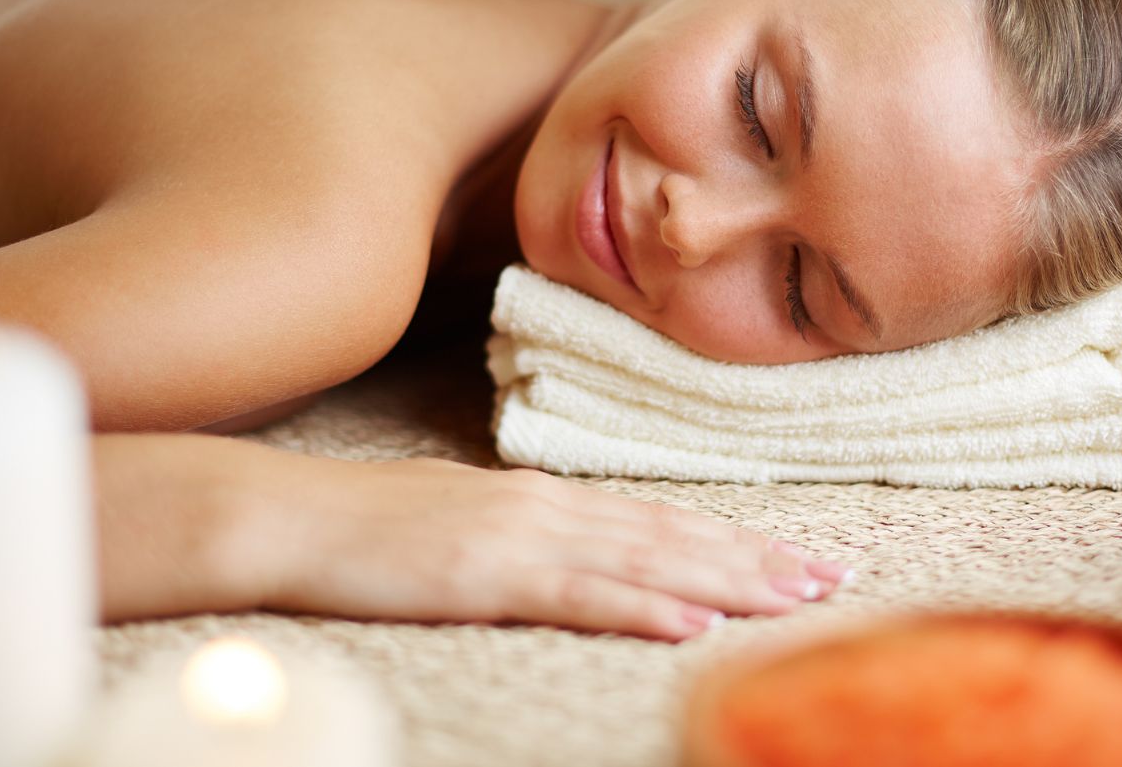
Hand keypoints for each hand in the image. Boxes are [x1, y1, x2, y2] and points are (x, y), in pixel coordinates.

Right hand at [245, 457, 852, 639]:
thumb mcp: (464, 520)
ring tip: (794, 597)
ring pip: (647, 559)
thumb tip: (586, 555)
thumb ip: (529, 536)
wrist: (289, 515)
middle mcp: (548, 508)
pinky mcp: (487, 574)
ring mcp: (521, 538)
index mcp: (544, 498)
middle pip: (673, 535)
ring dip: (727, 579)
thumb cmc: (367, 525)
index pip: (659, 520)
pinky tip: (692, 622)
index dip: (734, 539)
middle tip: (831, 577)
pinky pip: (579, 593)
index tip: (797, 555)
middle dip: (757, 558)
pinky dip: (642, 607)